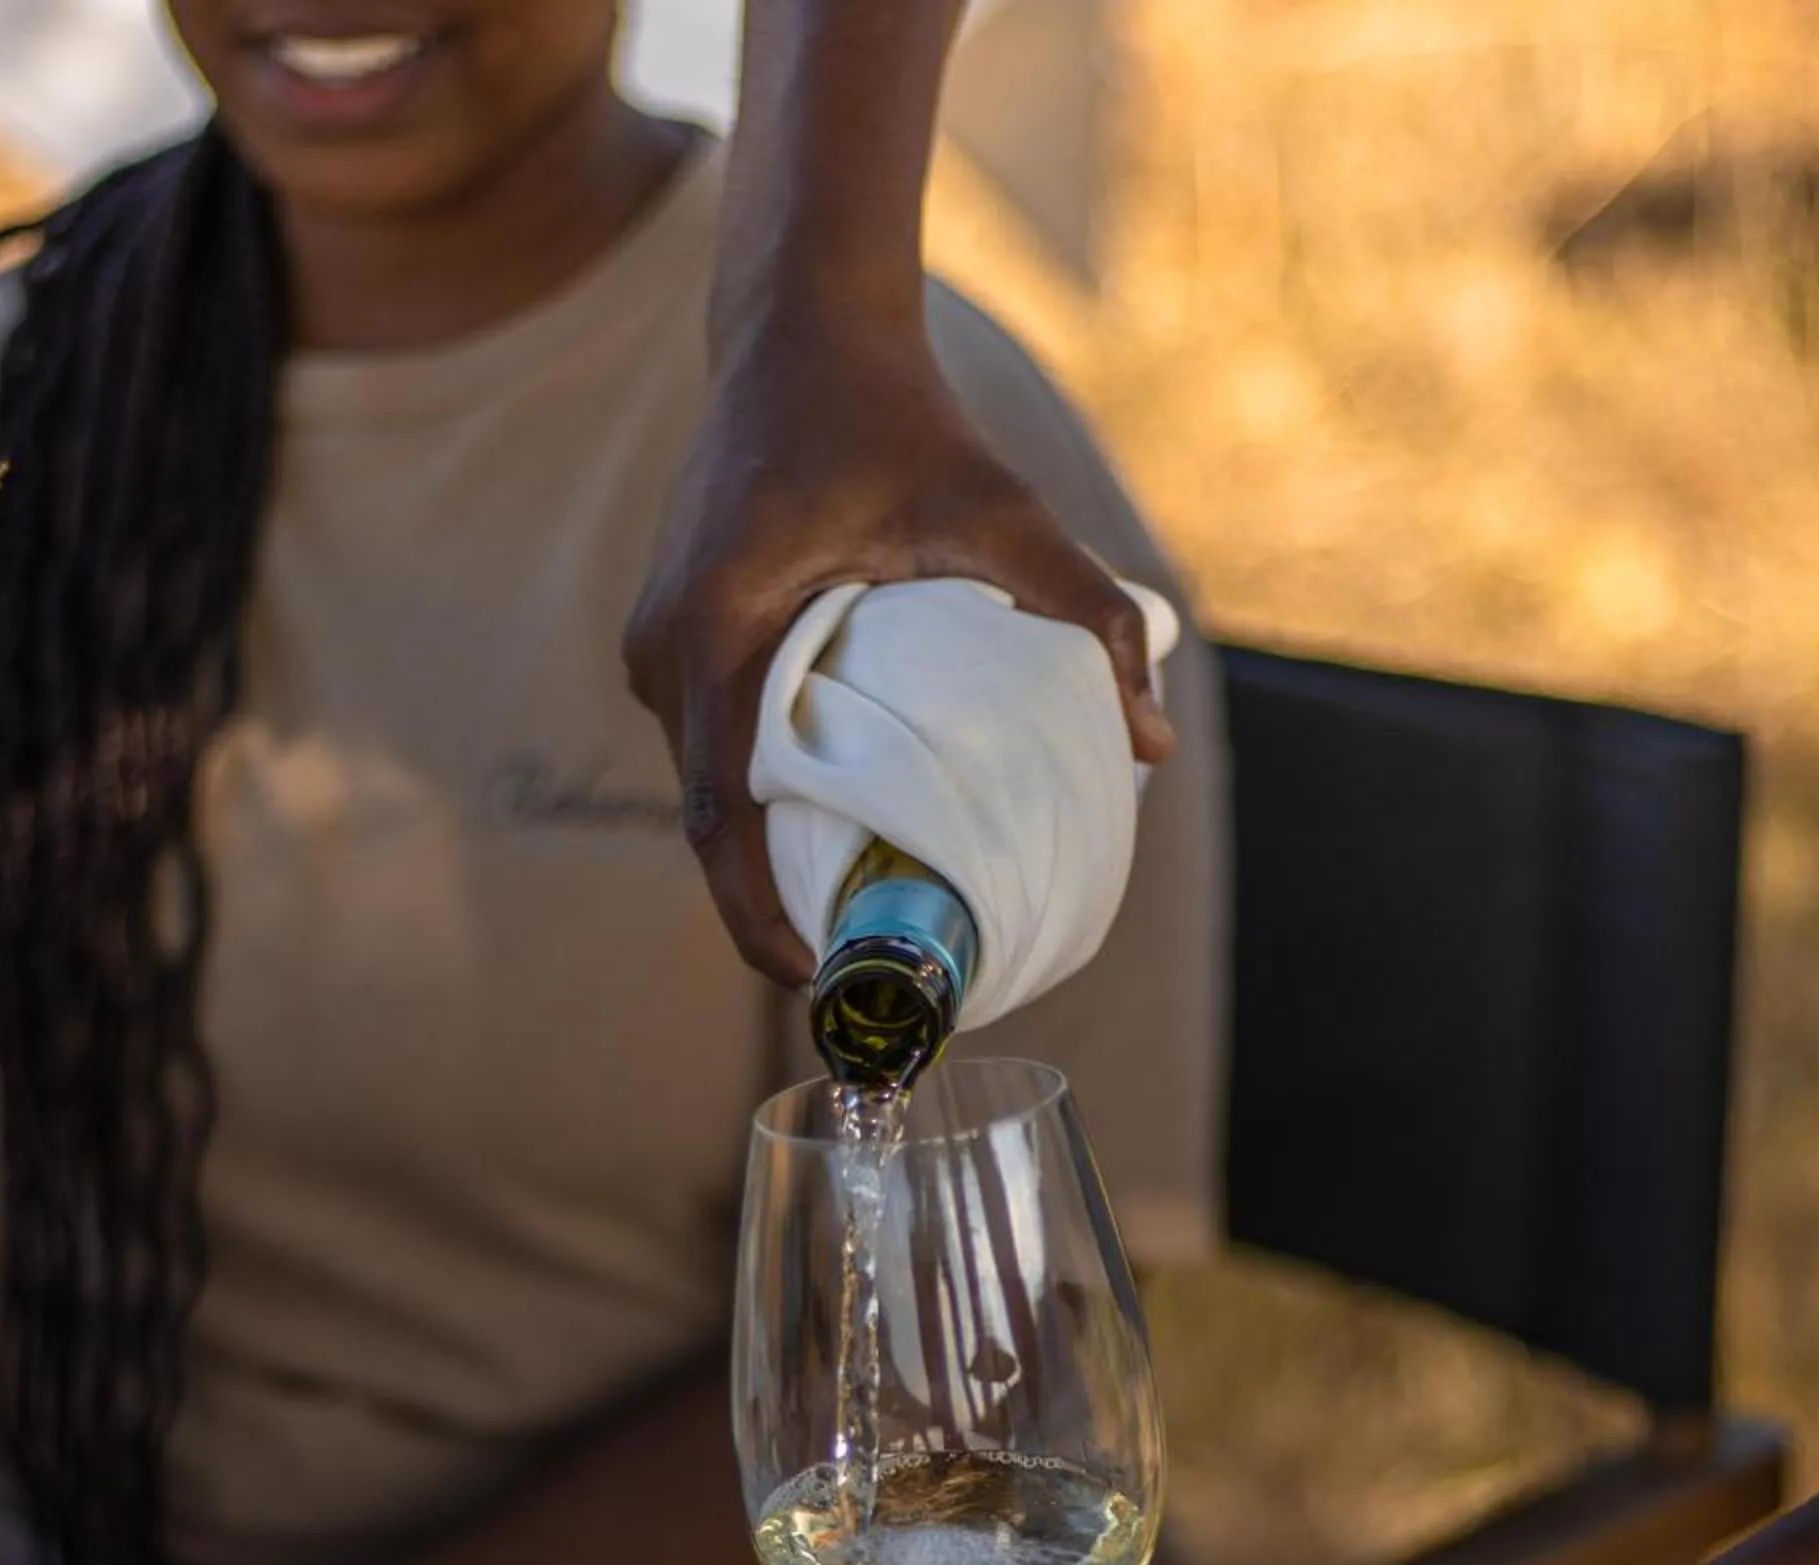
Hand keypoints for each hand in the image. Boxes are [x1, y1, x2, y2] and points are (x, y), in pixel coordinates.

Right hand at [624, 315, 1173, 983]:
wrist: (800, 326)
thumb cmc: (892, 414)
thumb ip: (1086, 616)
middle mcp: (668, 653)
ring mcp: (664, 650)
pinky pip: (719, 749)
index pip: (721, 820)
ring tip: (858, 925)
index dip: (762, 918)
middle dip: (779, 910)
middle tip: (867, 979)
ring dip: (774, 860)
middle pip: (714, 824)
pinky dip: (770, 802)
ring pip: (714, 791)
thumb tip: (1154, 742)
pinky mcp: (681, 642)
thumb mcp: (999, 511)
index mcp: (717, 632)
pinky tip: (839, 838)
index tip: (825, 984)